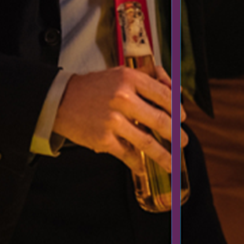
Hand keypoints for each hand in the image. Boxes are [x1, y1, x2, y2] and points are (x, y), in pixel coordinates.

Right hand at [52, 64, 185, 177]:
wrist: (60, 100)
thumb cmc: (93, 87)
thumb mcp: (119, 74)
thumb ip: (146, 81)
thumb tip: (175, 92)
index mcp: (129, 78)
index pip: (164, 95)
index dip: (177, 109)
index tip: (183, 118)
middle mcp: (123, 98)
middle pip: (161, 120)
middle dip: (176, 134)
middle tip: (184, 141)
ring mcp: (113, 120)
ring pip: (147, 142)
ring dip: (164, 155)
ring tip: (173, 163)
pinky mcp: (103, 139)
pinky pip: (128, 155)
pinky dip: (138, 164)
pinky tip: (144, 168)